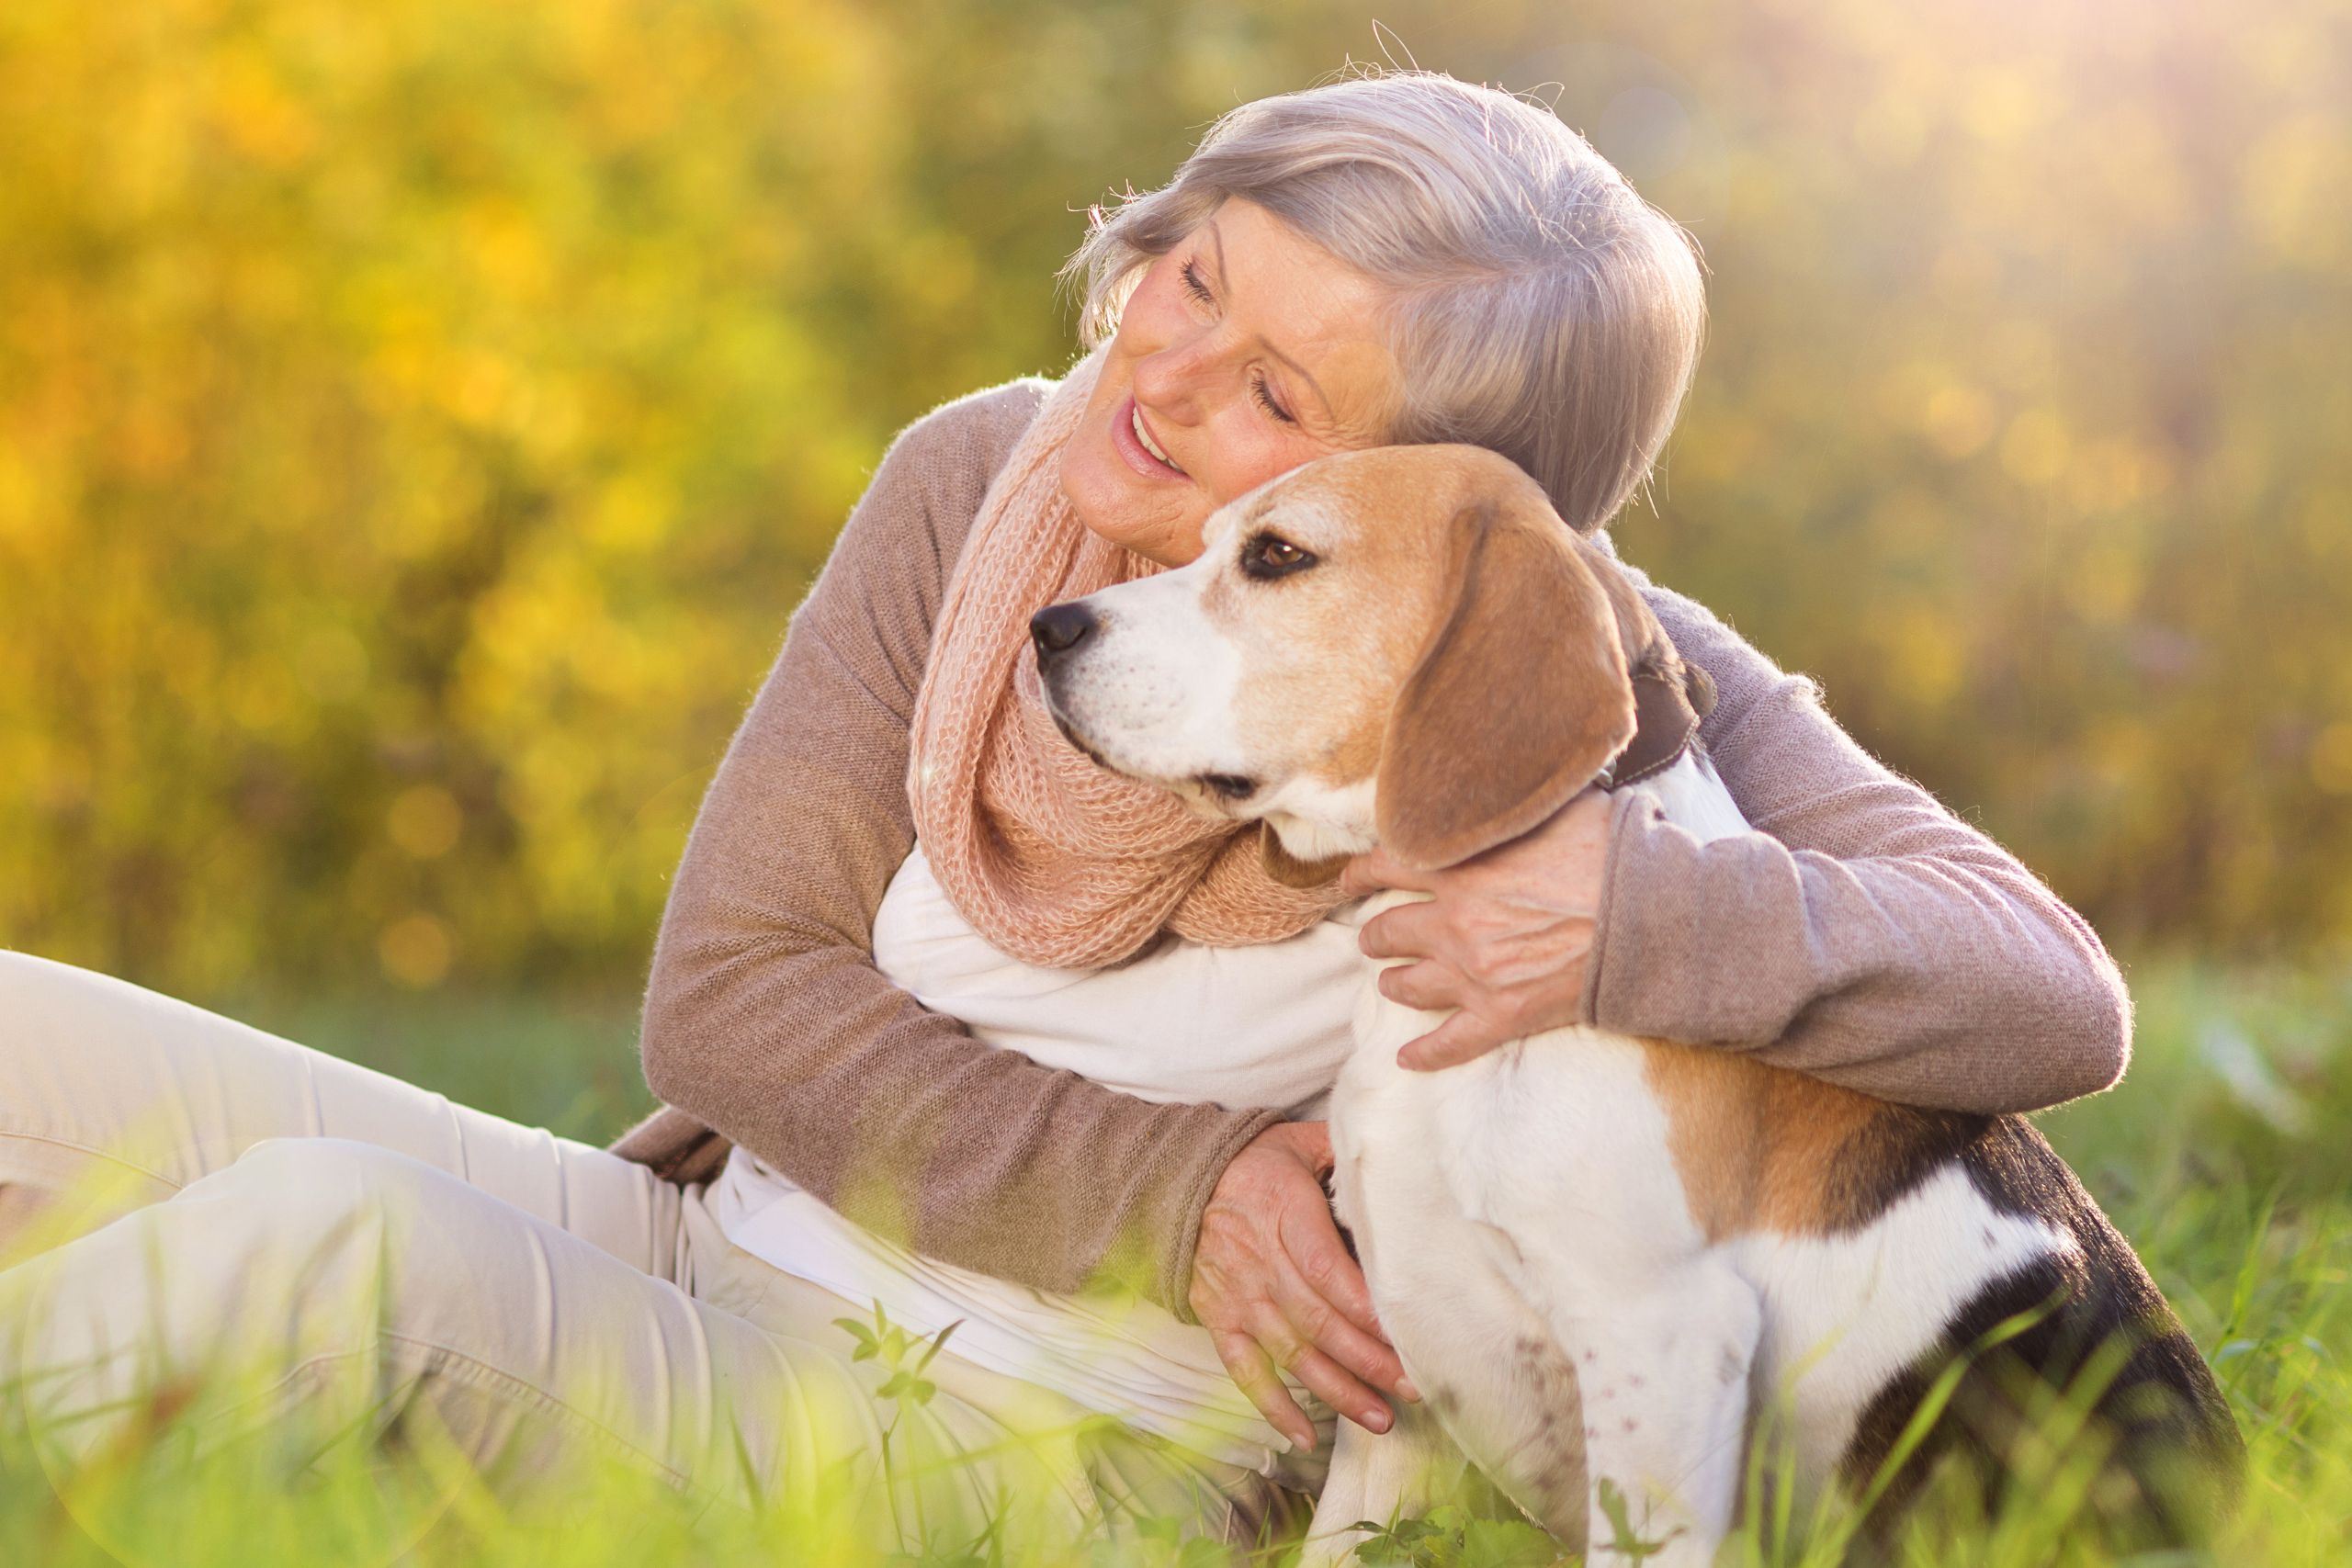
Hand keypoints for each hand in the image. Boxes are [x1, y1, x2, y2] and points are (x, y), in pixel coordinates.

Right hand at [1190, 1121, 1415, 1449]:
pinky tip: (1306, 1436)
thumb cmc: (1250, 1164)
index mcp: (1284, 1214)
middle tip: (1412, 1385)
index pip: (1325, 1269)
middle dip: (1368, 1359)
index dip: (1362, 1306)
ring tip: (1380, 1417)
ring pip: (1291, 1353)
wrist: (1175, 1183)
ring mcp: (1239, 1298)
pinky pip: (1246, 1372)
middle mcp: (1262, 1263)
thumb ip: (1341, 1155)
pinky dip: (1274, 1407)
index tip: (1401, 1331)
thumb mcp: (1295, 1144)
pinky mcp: (1220, 1322)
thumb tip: (1394, 1162)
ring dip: (1337, 1390)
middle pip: (1319, 1321)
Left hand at [1341, 789, 1611, 1070]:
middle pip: (1385, 931)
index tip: (1349, 879)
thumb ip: (1512, 802)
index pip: (1384, 866)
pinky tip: (1405, 1058)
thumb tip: (1502, 779)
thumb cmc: (1612, 853)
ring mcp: (1476, 974)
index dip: (1360, 874)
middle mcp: (1456, 923)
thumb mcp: (1554, 805)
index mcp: (1461, 868)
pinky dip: (1424, 1053)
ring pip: (1405, 985)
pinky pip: (1449, 1043)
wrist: (1654, 917)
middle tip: (1375, 935)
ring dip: (1393, 982)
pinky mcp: (1504, 1014)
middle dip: (1376, 934)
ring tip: (1391, 980)